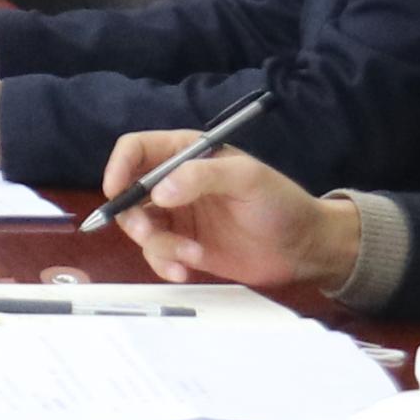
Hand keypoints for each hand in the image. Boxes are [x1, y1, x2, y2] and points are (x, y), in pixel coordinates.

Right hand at [108, 140, 358, 290]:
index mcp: (186, 154)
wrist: (303, 248)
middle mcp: (175, 183)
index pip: (136, 150)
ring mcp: (178, 216)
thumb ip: (202, 177)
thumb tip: (159, 192)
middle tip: (149, 234)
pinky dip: (164, 264)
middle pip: (129, 193)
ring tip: (190, 256)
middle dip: (132, 217)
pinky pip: (156, 255)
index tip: (116, 192)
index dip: (119, 167)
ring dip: (157, 245)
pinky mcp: (184, 246)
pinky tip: (186, 270)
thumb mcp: (246, 178)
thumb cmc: (280, 202)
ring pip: (139, 228)